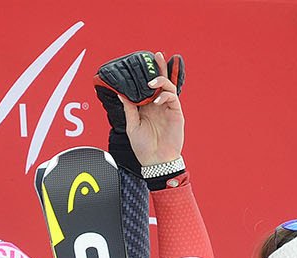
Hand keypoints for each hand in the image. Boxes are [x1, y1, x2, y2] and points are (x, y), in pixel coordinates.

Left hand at [95, 50, 184, 171]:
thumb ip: (129, 109)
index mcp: (147, 106)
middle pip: (161, 81)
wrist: (155, 162)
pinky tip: (157, 100)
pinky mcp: (176, 114)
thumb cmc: (143, 147)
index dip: (147, 74)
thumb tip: (120, 93)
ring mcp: (168, 108)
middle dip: (159, 67)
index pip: (147, 86)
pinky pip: (173, 98)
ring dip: (160, 81)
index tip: (143, 61)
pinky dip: (165, 96)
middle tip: (156, 56)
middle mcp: (158, 105)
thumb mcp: (131, 126)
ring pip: (168, 87)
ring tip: (151, 83)